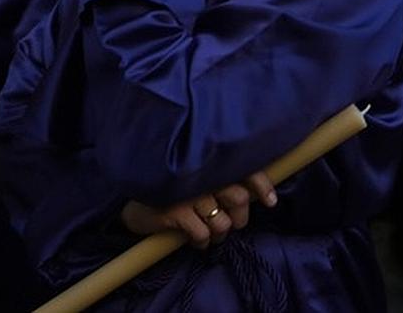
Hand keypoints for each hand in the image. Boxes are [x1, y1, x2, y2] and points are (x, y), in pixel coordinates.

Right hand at [120, 170, 277, 248]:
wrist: (132, 201)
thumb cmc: (174, 188)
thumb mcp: (201, 178)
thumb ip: (225, 180)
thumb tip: (255, 196)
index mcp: (211, 160)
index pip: (245, 168)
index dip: (261, 185)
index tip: (270, 202)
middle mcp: (201, 171)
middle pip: (238, 199)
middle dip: (238, 218)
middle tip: (230, 223)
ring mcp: (187, 190)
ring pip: (222, 222)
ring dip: (219, 234)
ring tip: (209, 232)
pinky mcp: (174, 209)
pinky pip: (202, 234)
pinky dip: (201, 242)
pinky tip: (193, 238)